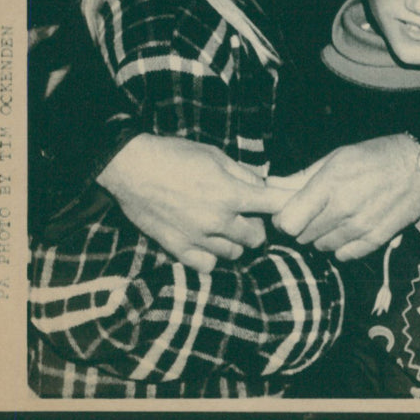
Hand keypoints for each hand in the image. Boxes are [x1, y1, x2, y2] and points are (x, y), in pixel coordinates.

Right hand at [96, 134, 283, 272]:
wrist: (132, 168)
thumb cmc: (174, 154)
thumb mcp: (213, 154)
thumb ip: (241, 173)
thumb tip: (262, 185)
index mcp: (230, 193)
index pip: (273, 206)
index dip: (285, 205)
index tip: (287, 206)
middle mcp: (218, 220)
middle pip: (256, 237)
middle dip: (256, 225)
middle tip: (246, 214)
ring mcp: (198, 238)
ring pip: (234, 253)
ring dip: (234, 241)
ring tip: (224, 226)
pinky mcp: (178, 248)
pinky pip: (208, 265)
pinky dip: (211, 256)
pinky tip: (206, 242)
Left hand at [271, 135, 419, 260]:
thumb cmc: (375, 156)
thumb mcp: (337, 157)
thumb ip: (303, 176)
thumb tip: (271, 186)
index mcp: (330, 184)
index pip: (289, 221)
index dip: (283, 219)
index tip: (287, 211)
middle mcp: (344, 208)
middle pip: (303, 236)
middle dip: (302, 225)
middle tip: (313, 211)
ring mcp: (361, 227)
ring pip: (321, 247)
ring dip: (321, 235)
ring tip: (333, 216)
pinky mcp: (376, 240)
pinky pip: (344, 255)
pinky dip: (341, 246)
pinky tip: (348, 229)